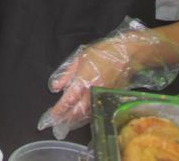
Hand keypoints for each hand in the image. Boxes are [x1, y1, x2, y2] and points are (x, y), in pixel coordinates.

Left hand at [37, 18, 178, 139]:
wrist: (127, 55)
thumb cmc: (101, 53)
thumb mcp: (79, 59)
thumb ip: (67, 74)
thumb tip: (55, 87)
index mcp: (83, 81)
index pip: (69, 100)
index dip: (60, 110)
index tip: (51, 116)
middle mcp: (93, 92)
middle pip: (78, 111)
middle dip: (66, 119)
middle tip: (56, 125)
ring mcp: (102, 96)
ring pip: (87, 113)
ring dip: (75, 120)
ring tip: (64, 123)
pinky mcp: (109, 97)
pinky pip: (95, 109)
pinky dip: (86, 115)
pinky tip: (80, 116)